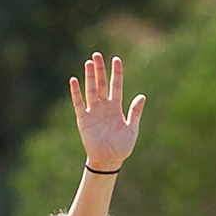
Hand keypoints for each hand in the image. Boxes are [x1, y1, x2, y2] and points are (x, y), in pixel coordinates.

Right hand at [70, 52, 144, 172]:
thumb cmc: (122, 147)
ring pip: (91, 90)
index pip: (116, 86)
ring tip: (88, 63)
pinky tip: (73, 80)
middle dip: (100, 69)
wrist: (108, 161)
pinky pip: (78, 103)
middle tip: (97, 55)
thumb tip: (142, 96)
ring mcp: (93, 112)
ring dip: (89, 77)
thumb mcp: (132, 129)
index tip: (116, 59)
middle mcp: (104, 107)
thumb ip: (135, 112)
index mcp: (116, 107)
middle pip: (101, 84)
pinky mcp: (83, 120)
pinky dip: (75, 92)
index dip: (116, 73)